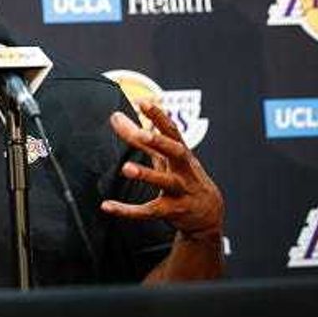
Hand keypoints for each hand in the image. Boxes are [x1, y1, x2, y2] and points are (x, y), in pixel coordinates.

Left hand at [102, 102, 223, 240]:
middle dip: (161, 143)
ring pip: (166, 182)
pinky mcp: (173, 211)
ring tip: (126, 168)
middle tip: (141, 134)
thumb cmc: (184, 178)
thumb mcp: (166, 157)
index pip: (172, 131)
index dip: (159, 116)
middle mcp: (184, 170)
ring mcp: (181, 191)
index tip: (144, 102)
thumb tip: (117, 117)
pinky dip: (128, 210)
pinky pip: (149, 210)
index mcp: (181, 153)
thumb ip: (141, 138)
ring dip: (147, 175)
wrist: (209, 214)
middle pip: (176, 153)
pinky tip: (108, 206)